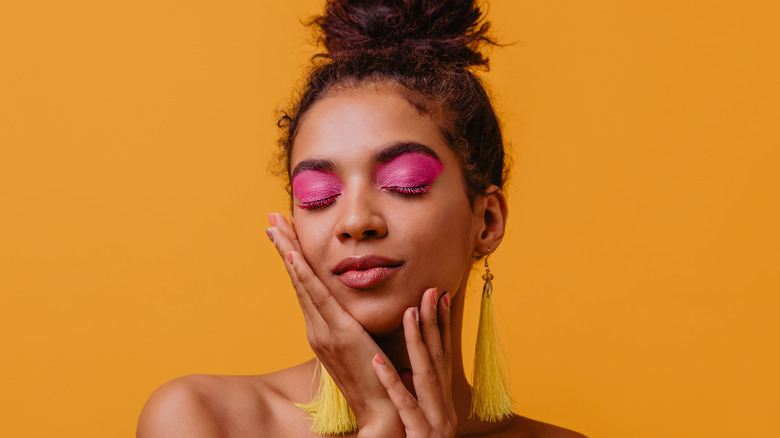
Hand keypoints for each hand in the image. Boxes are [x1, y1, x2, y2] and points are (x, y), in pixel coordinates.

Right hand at [266, 213, 402, 434]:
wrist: (382, 410)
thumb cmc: (378, 380)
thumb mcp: (363, 347)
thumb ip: (355, 328)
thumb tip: (357, 312)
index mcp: (322, 331)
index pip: (305, 288)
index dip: (294, 260)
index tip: (284, 235)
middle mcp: (316, 329)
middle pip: (297, 280)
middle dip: (284, 247)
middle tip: (271, 219)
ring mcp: (324, 331)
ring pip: (302, 283)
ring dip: (288, 252)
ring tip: (275, 226)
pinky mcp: (338, 334)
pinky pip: (317, 298)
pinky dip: (303, 275)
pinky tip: (294, 255)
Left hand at [371, 288, 456, 437]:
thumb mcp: (422, 421)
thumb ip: (418, 396)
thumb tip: (408, 371)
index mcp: (441, 403)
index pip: (443, 357)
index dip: (443, 325)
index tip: (440, 295)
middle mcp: (443, 409)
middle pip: (440, 360)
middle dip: (436, 323)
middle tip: (431, 290)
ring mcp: (435, 423)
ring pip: (427, 377)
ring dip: (419, 343)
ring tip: (409, 314)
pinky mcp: (422, 437)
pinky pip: (406, 407)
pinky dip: (393, 383)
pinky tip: (380, 361)